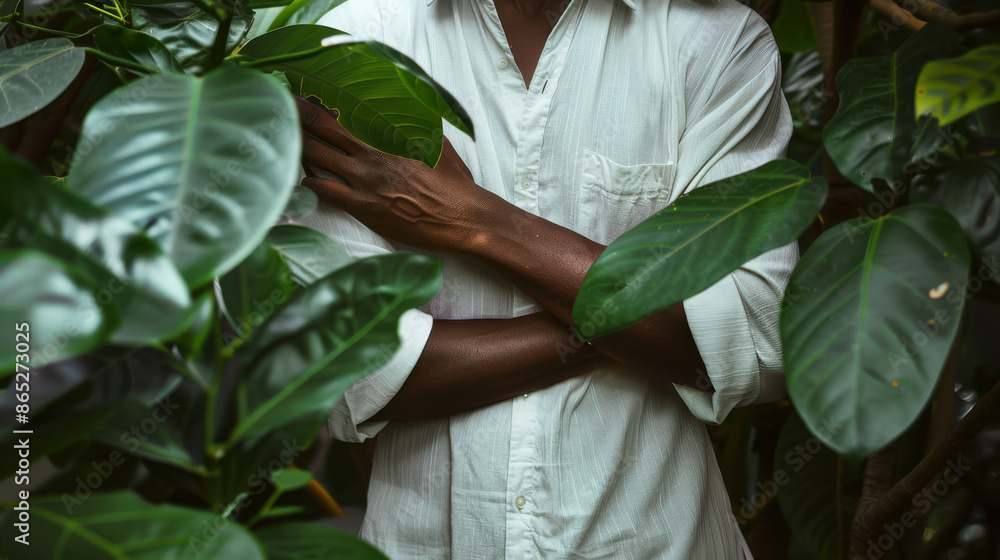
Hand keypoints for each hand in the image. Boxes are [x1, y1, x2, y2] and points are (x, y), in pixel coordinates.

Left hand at [295, 96, 495, 252]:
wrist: (460, 217)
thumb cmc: (452, 181)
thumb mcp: (437, 141)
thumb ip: (416, 122)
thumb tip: (409, 104)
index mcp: (386, 136)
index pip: (340, 111)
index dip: (314, 101)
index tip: (299, 93)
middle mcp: (369, 156)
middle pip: (319, 130)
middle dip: (295, 117)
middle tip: (278, 110)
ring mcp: (362, 182)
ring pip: (316, 158)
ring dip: (296, 148)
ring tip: (282, 140)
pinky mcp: (361, 207)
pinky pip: (323, 190)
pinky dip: (308, 181)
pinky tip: (303, 178)